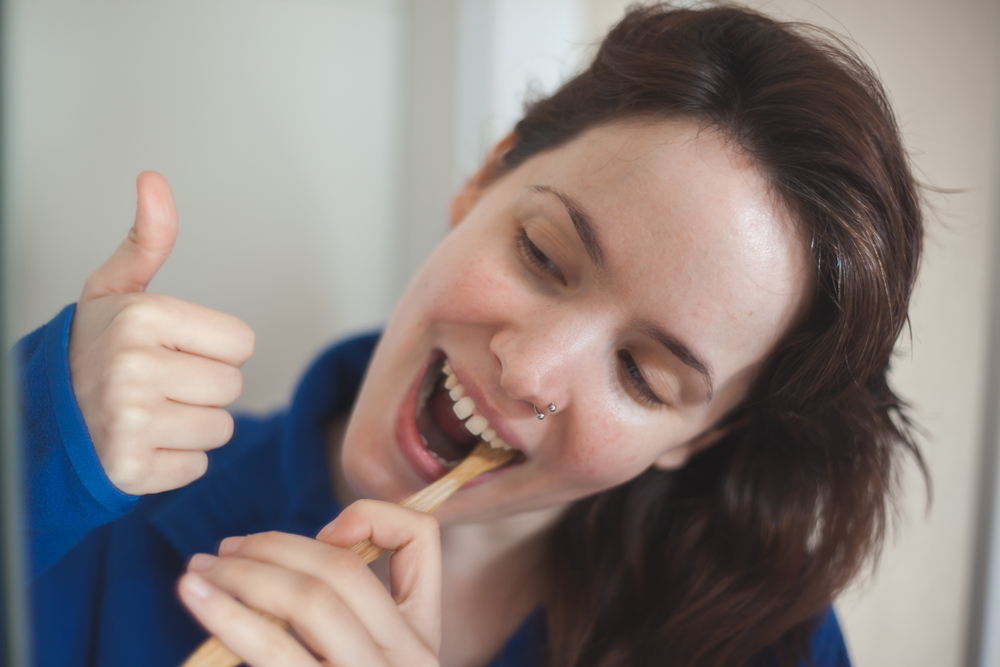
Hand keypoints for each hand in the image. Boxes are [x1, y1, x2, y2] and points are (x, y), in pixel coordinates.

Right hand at [68, 172, 254, 494]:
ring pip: (220, 429)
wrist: (40, 414)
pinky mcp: (128, 468)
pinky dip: (175, 461)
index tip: (175, 348)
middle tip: (160, 383)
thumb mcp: (115, 289)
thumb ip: (148, 240)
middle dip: (204, 387)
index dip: (214, 348)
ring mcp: (130, 420)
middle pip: (232, 387)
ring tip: (150, 411)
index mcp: (144, 316)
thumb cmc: (92, 349)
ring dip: (192, 425)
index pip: (242, 344)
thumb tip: (154, 181)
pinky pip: (196, 466)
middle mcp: (135, 366)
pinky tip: (141, 442)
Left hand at [177, 500, 441, 666]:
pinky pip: (274, 654)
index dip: (370, 516)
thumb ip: (352, 621)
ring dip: (245, 575)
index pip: (421, 542)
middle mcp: (406, 661)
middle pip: (342, 572)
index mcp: (422, 639)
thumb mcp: (375, 665)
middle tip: (225, 551)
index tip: (323, 532)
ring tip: (200, 573)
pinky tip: (202, 604)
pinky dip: (232, 620)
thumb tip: (283, 567)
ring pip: (309, 604)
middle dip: (273, 547)